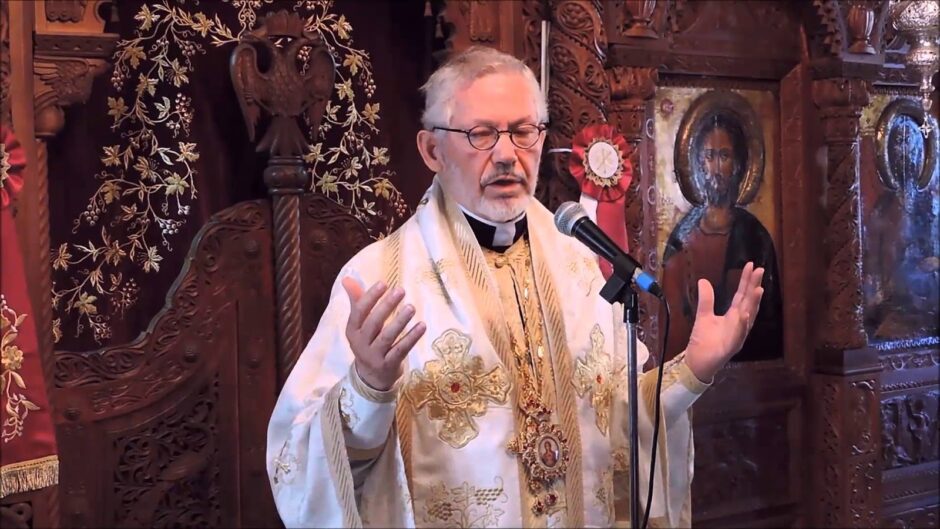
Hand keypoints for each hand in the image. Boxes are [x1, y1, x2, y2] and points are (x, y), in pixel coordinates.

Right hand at [342, 277, 426, 390]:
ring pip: (387, 337)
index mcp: (352, 330)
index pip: (359, 311)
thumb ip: (357, 301)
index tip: (384, 284)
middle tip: (400, 291)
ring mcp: (374, 356)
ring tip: (411, 307)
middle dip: (386, 306)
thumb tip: (347, 278)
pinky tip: (422, 326)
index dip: (370, 297)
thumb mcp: (360, 325)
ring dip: (400, 321)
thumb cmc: (367, 343)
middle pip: (373, 323)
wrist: (370, 378)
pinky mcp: (388, 366)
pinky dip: (411, 338)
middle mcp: (360, 343)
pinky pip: (401, 350)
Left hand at [684, 262, 764, 382]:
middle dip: (754, 287)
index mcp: (733, 316)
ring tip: (758, 289)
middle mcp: (739, 324)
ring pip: (748, 318)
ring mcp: (737, 335)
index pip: (742, 295)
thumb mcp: (703, 316)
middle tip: (760, 270)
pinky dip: (742, 325)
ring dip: (753, 304)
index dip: (746, 281)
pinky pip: (738, 335)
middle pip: (748, 302)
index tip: (751, 266)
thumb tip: (704, 280)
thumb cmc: (703, 341)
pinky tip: (744, 314)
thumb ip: (706, 300)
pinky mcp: (731, 347)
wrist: (697, 363)